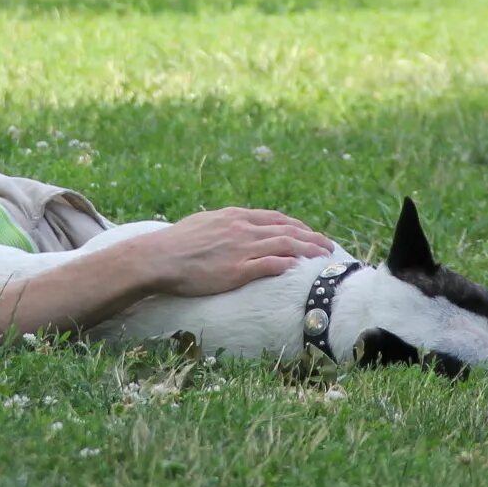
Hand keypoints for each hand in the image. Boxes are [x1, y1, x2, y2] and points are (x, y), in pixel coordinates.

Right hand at [125, 208, 335, 297]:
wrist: (159, 256)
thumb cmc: (176, 243)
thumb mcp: (204, 223)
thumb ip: (224, 225)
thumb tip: (235, 229)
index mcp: (235, 216)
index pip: (276, 218)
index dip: (297, 226)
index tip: (310, 233)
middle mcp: (242, 229)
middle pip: (287, 230)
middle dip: (312, 238)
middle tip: (329, 246)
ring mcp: (241, 249)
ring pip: (284, 246)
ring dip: (308, 251)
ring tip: (323, 257)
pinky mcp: (236, 269)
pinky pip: (269, 265)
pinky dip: (287, 264)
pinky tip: (299, 268)